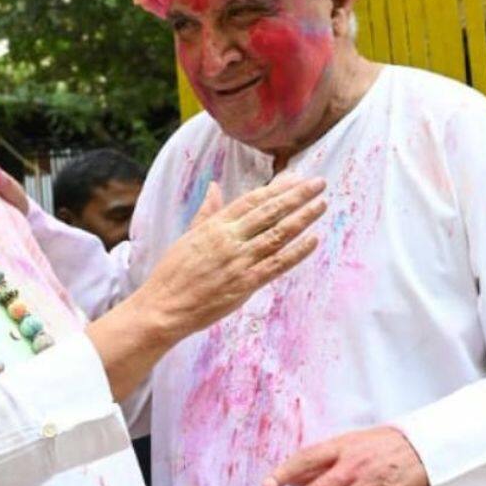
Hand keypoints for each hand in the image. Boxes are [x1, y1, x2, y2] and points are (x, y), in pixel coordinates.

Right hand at [135, 174, 325, 341]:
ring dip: (302, 218)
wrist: (164, 307)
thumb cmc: (173, 273)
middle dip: (296, 196)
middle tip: (318, 183)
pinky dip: (297, 252)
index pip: (252, 201)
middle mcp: (230, 240)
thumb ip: (206, 212)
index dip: (276, 188)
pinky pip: (277, 265)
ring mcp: (239, 262)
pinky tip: (313, 240)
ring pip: (278, 235)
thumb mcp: (188, 236)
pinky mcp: (245, 284)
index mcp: (215, 226)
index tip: (294, 178)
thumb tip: (215, 187)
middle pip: (270, 212)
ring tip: (321, 204)